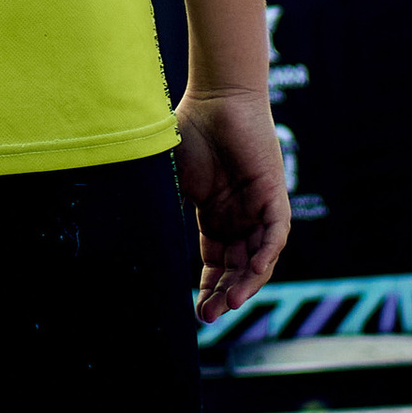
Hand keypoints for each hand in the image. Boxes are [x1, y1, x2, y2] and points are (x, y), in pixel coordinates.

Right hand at [175, 87, 290, 322]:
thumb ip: (162, 209)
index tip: (197, 311)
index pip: (216, 263)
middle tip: (209, 316)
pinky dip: (264, 256)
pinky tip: (250, 275)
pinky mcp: (273, 195)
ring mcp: (258, 207)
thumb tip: (136, 240)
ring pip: (259, 258)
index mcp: (214, 215)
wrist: (216, 96)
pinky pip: (275, 235)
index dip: (208, 288)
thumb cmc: (189, 128)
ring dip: (245, 283)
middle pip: (238, 267)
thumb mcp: (170, 180)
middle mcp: (239, 216)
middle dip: (225, 294)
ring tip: (228, 304)